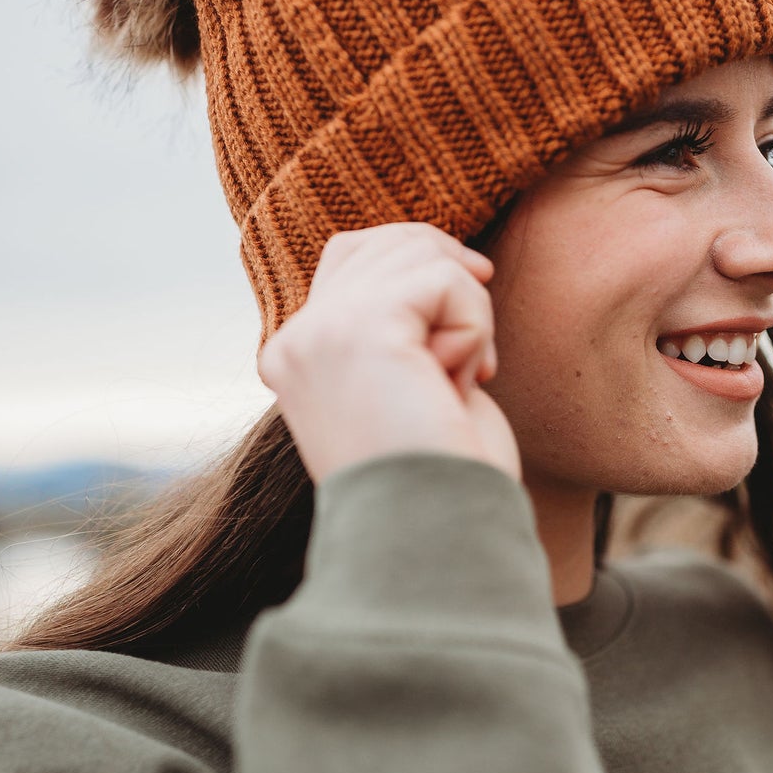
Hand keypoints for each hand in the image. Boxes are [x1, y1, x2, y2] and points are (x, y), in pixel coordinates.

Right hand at [258, 224, 520, 485]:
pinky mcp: (360, 329)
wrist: (442, 531)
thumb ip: (407, 322)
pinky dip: (476, 326)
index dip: (425, 267)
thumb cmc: (445, 474)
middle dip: (453, 285)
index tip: (468, 330)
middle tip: (474, 361)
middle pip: (389, 240)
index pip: (353, 253)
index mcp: (297, 356)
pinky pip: (445, 279)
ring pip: (423, 255)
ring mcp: (321, 332)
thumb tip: (447, 255)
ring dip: (471, 314)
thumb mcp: (414, 382)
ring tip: (465, 379)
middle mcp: (296, 341)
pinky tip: (467, 382)